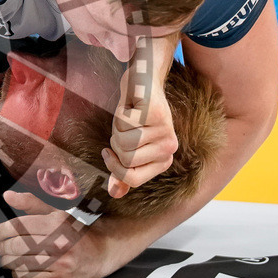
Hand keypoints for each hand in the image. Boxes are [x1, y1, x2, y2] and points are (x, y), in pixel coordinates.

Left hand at [0, 191, 146, 277]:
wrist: (103, 251)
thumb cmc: (75, 231)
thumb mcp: (55, 213)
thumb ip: (30, 203)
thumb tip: (7, 195)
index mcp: (56, 223)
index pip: (18, 226)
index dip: (0, 230)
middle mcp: (59, 242)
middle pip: (17, 245)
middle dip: (1, 247)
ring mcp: (61, 263)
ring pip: (21, 263)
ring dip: (7, 261)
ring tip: (4, 258)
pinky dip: (18, 274)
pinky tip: (17, 269)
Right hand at [104, 64, 177, 197]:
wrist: (145, 83)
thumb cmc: (135, 116)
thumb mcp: (128, 146)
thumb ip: (123, 169)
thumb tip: (114, 194)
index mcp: (164, 160)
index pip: (131, 178)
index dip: (113, 167)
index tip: (108, 152)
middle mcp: (169, 148)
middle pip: (125, 160)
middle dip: (114, 143)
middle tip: (124, 128)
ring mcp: (165, 130)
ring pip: (123, 142)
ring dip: (117, 127)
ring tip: (128, 117)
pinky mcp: (155, 113)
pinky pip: (123, 123)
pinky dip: (120, 113)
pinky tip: (132, 106)